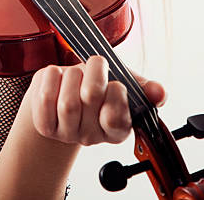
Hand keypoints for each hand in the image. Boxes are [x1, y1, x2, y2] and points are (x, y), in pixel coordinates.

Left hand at [28, 55, 164, 145]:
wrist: (61, 94)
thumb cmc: (94, 85)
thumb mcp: (122, 82)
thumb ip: (143, 87)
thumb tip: (159, 93)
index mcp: (116, 129)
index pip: (118, 117)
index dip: (116, 93)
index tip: (114, 82)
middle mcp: (91, 136)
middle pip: (91, 97)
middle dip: (93, 72)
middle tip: (93, 68)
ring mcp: (66, 132)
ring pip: (68, 100)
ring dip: (71, 75)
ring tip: (74, 75)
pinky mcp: (44, 124)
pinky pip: (45, 96)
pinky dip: (51, 77)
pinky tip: (57, 78)